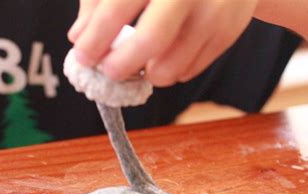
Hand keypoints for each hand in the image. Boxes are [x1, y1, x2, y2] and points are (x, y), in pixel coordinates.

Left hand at [68, 0, 257, 86]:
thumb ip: (100, 1)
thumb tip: (79, 37)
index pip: (117, 7)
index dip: (95, 39)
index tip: (83, 58)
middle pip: (150, 40)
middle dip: (122, 65)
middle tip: (110, 72)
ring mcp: (213, 12)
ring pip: (170, 67)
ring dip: (147, 72)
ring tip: (142, 61)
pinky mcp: (227, 33)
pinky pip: (189, 71)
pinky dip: (171, 69)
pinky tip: (168, 52)